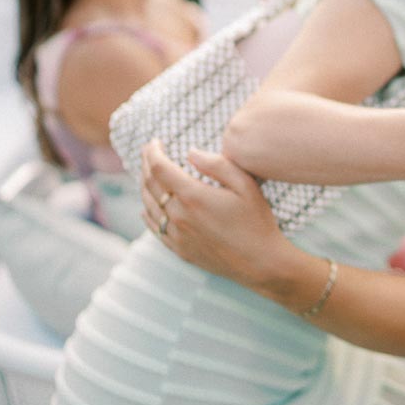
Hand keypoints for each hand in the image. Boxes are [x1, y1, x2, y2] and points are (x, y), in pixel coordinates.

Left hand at [141, 140, 291, 287]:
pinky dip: (147, 213)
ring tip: (148, 174)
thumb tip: (191, 152)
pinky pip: (154, 228)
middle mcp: (178, 216)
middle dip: (146, 165)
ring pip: (148, 206)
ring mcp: (176, 235)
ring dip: (144, 186)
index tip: (154, 142)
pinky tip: (147, 207)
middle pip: (150, 185)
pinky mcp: (179, 249)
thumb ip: (217, 165)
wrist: (260, 262)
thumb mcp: (246, 185)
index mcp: (193, 197)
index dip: (153, 152)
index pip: (159, 168)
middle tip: (149, 153)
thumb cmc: (257, 221)